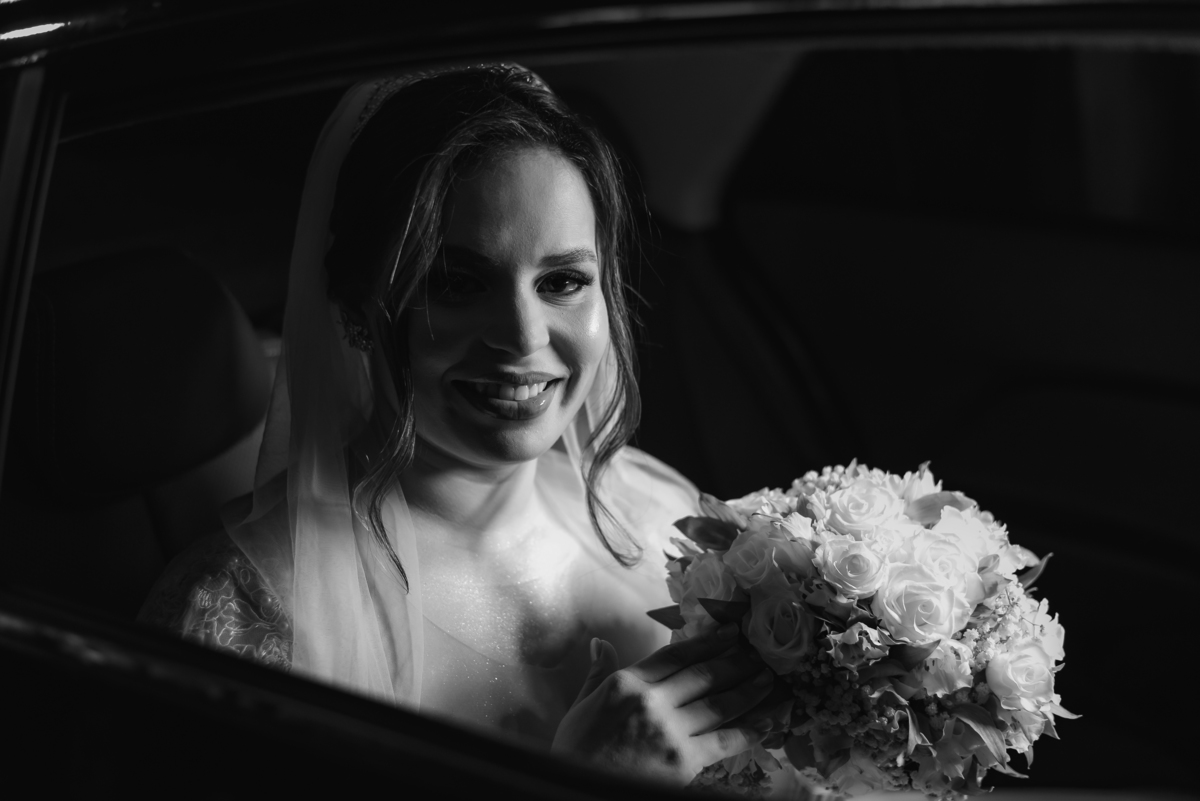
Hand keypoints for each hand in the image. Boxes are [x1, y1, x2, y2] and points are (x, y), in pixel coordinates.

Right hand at [551, 623, 778, 783]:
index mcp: (627, 683)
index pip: (675, 655)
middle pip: (703, 675)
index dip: (707, 642)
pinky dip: (750, 729)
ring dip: (749, 690)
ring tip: (769, 680)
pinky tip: (768, 720)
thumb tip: (599, 642)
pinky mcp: (683, 762)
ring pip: (719, 704)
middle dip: (735, 662)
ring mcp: (670, 731)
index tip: (730, 633)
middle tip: (758, 653)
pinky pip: (725, 740)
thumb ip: (599, 672)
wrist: (577, 790)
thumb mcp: (582, 705)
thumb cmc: (576, 751)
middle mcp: (652, 701)